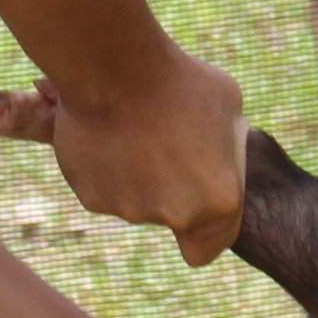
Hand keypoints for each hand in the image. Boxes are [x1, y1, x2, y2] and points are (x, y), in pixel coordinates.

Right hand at [0, 51, 247, 263]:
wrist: (113, 68)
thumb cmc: (179, 79)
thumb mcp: (227, 105)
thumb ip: (226, 145)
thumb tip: (217, 153)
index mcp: (218, 202)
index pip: (205, 250)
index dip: (201, 227)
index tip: (195, 199)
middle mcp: (174, 215)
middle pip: (169, 216)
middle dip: (168, 189)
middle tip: (164, 141)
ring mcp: (128, 209)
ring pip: (134, 201)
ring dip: (136, 174)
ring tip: (135, 126)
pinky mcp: (90, 196)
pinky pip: (102, 186)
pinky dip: (104, 166)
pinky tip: (108, 130)